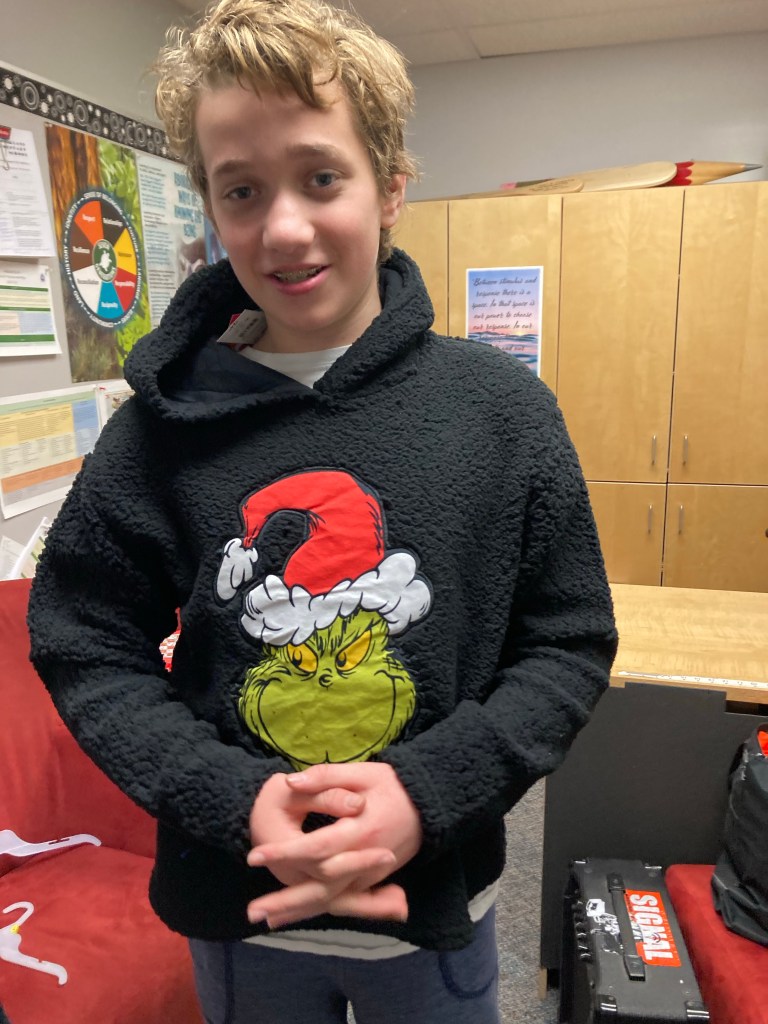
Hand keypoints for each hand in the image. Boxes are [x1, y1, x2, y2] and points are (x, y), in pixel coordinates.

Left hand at [247, 763, 421, 926]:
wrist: (428, 806)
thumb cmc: (393, 785)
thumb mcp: (363, 772)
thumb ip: (326, 777)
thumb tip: (291, 782)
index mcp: (361, 830)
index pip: (317, 847)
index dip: (286, 853)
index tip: (254, 857)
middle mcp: (365, 859)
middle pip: (321, 886)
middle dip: (286, 899)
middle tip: (253, 911)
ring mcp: (369, 875)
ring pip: (330, 899)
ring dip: (297, 910)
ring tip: (264, 919)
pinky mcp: (370, 881)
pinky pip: (339, 900)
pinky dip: (314, 909)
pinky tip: (290, 916)